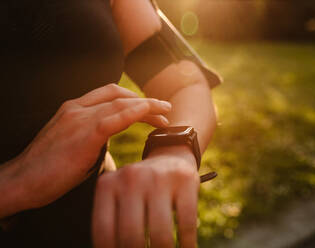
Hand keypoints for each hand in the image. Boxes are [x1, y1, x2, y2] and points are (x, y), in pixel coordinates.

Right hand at [10, 84, 171, 210]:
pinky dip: (136, 113)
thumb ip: (92, 138)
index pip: (111, 94)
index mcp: (74, 108)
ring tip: (166, 114)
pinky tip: (150, 114)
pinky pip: (115, 118)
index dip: (133, 98)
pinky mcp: (84, 134)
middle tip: (164, 111)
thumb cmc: (48, 168)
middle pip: (120, 96)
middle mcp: (77, 108)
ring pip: (121, 104)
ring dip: (147, 107)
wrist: (23, 181)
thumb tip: (110, 145)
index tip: (150, 108)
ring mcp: (79, 118)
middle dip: (145, 101)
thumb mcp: (73, 144)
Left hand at [92, 145, 199, 247]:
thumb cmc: (140, 188)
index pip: (103, 232)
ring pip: (160, 233)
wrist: (170, 156)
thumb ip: (113, 223)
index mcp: (108, 185)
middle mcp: (131, 178)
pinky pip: (187, 222)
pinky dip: (188, 243)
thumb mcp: (120, 196)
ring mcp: (159, 177)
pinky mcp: (185, 180)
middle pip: (131, 235)